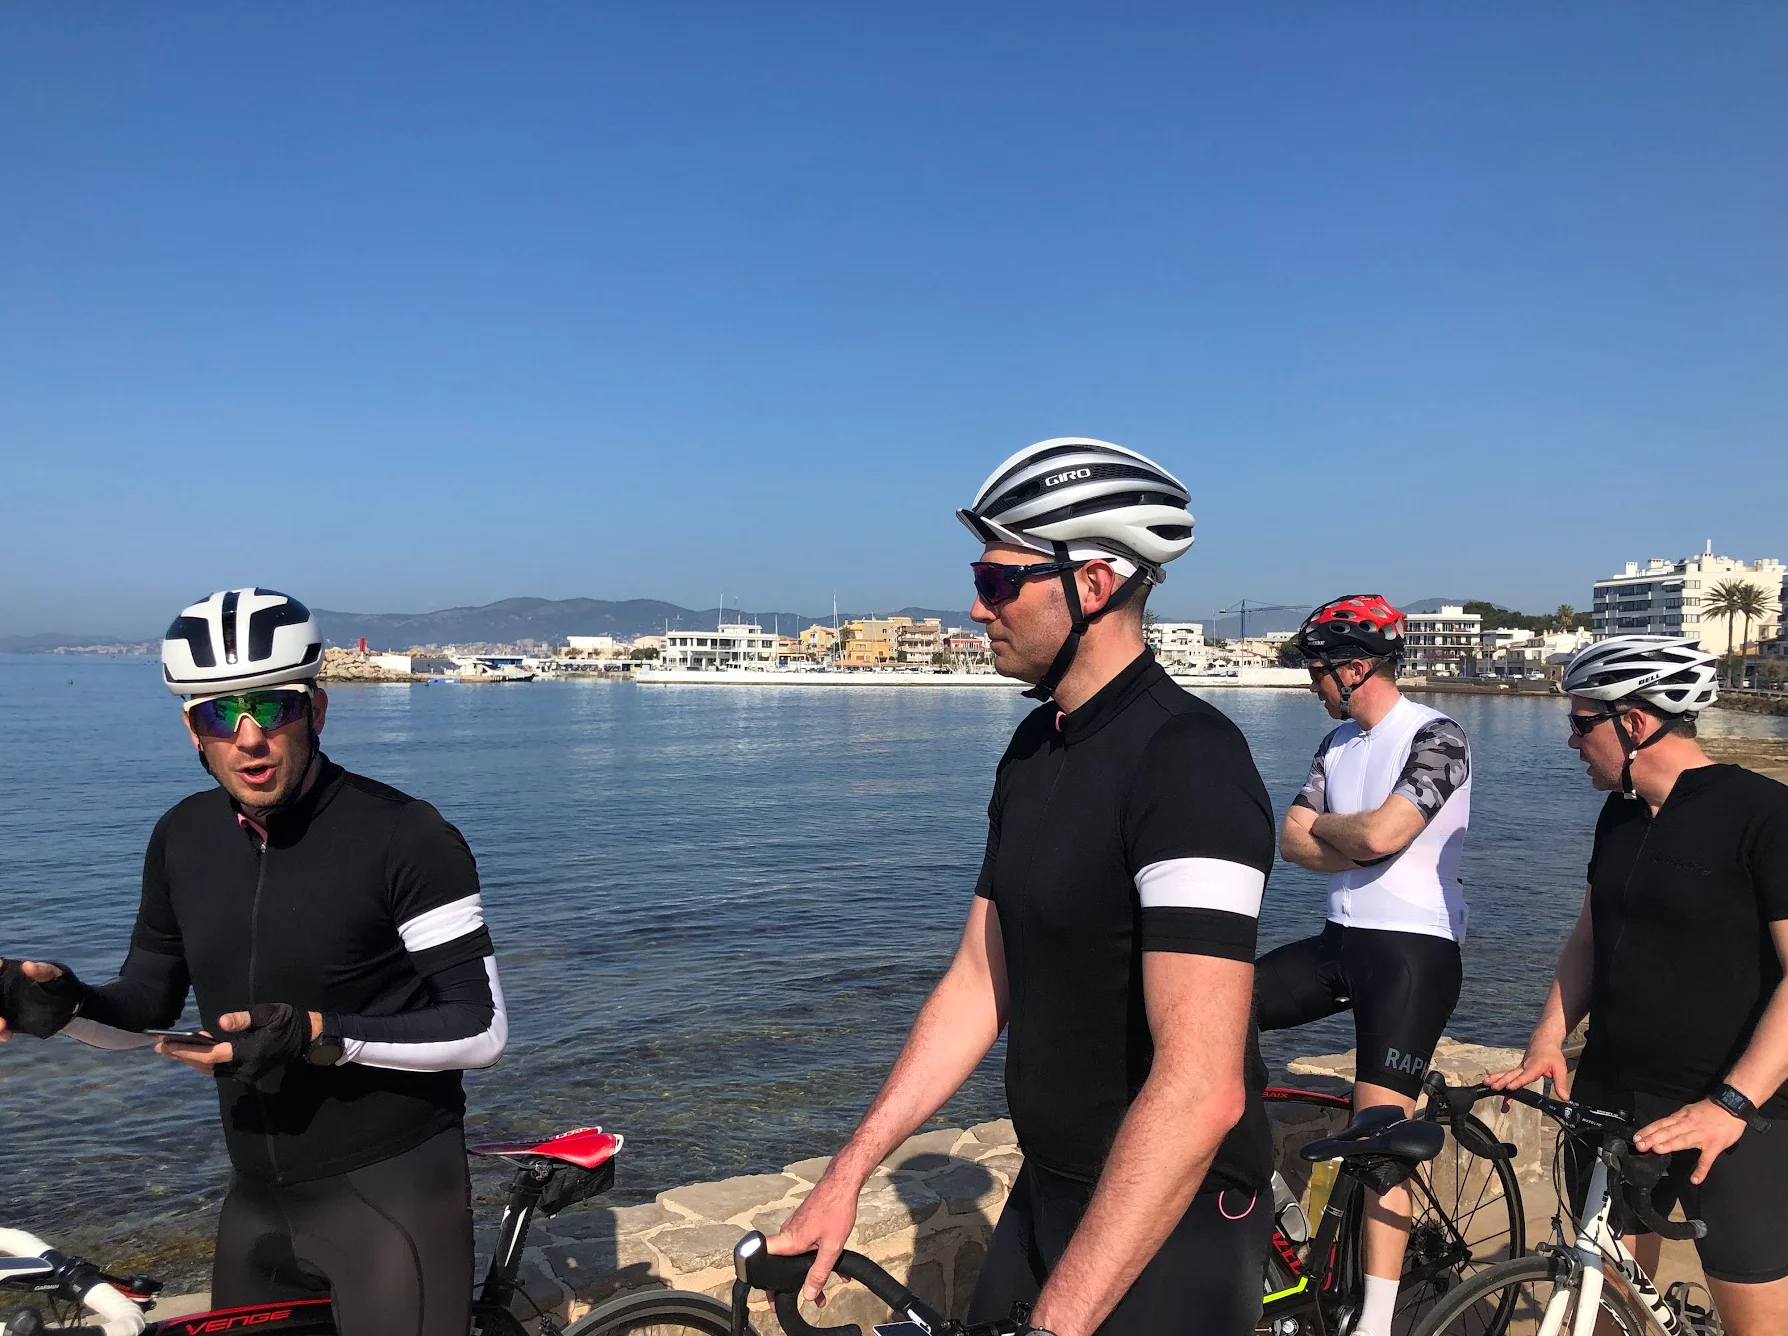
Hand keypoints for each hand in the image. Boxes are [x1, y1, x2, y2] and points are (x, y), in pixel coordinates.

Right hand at [0, 959, 83, 1039]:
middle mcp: (0, 990)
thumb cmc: (59, 983)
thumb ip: (43, 971)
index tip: (1, 965)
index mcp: (7, 974)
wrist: (68, 1004)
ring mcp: (1, 1007)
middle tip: (1, 1015)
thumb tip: (28, 965)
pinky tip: (8, 1035)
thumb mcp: (55, 975)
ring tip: (3, 1025)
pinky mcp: (4, 1022)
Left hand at [159, 1005, 319, 1082]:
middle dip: (183, 1056)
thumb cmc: (289, 1022)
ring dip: (191, 1060)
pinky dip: (204, 1060)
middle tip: (160, 1047)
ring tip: (172, 1048)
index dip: (188, 1050)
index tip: (167, 1044)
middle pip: (206, 1066)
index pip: (212, 1055)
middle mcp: (244, 1068)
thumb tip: (222, 1022)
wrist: (307, 1038)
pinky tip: (196, 1048)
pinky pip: (219, 1068)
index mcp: (250, 1053)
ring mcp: (245, 1073)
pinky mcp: (246, 1072)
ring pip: (211, 1069)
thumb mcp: (270, 1014)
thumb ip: (245, 1018)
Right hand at [765, 1167, 863, 1305]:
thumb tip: (808, 1295)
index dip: (763, 1278)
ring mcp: (795, 1228)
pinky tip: (832, 1268)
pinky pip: (804, 1245)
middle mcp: (787, 1233)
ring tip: (822, 1293)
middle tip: (798, 1301)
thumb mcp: (832, 1246)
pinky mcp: (804, 1223)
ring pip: (796, 1255)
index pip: (763, 1257)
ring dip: (807, 1272)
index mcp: (789, 1240)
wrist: (843, 1183)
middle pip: (781, 1263)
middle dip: (792, 1284)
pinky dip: (815, 1258)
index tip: (770, 1295)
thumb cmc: (836, 1209)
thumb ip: (819, 1272)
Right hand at [1486, 1036, 1570, 1096]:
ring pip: (1506, 1074)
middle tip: (1493, 1087)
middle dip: (1502, 1081)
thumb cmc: (1552, 1056)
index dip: (1517, 1082)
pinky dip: (1499, 1080)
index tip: (1509, 1087)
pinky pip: (1507, 1075)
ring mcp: (1519, 1068)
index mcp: (1534, 1066)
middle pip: (1511, 1074)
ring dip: (1496, 1079)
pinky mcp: (1517, 1070)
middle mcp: (1524, 1067)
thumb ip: (1561, 1084)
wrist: (1543, 1041)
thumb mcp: (1560, 1069)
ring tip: (1486, 1084)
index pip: (1525, 1076)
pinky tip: (1492, 1086)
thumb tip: (1565, 1099)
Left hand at [1633, 1099, 1746, 1184]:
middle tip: (1640, 1145)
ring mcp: (1702, 1136)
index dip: (1649, 1131)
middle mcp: (1689, 1125)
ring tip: (1657, 1150)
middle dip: (1653, 1138)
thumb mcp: (1690, 1110)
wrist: (1732, 1106)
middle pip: (1668, 1132)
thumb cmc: (1710, 1110)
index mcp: (1682, 1117)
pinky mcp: (1715, 1145)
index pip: (1662, 1124)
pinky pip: (1707, 1159)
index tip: (1637, 1137)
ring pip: (1683, 1141)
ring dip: (1670, 1145)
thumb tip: (1663, 1127)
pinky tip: (1695, 1179)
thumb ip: (1678, 1120)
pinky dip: (1701, 1169)